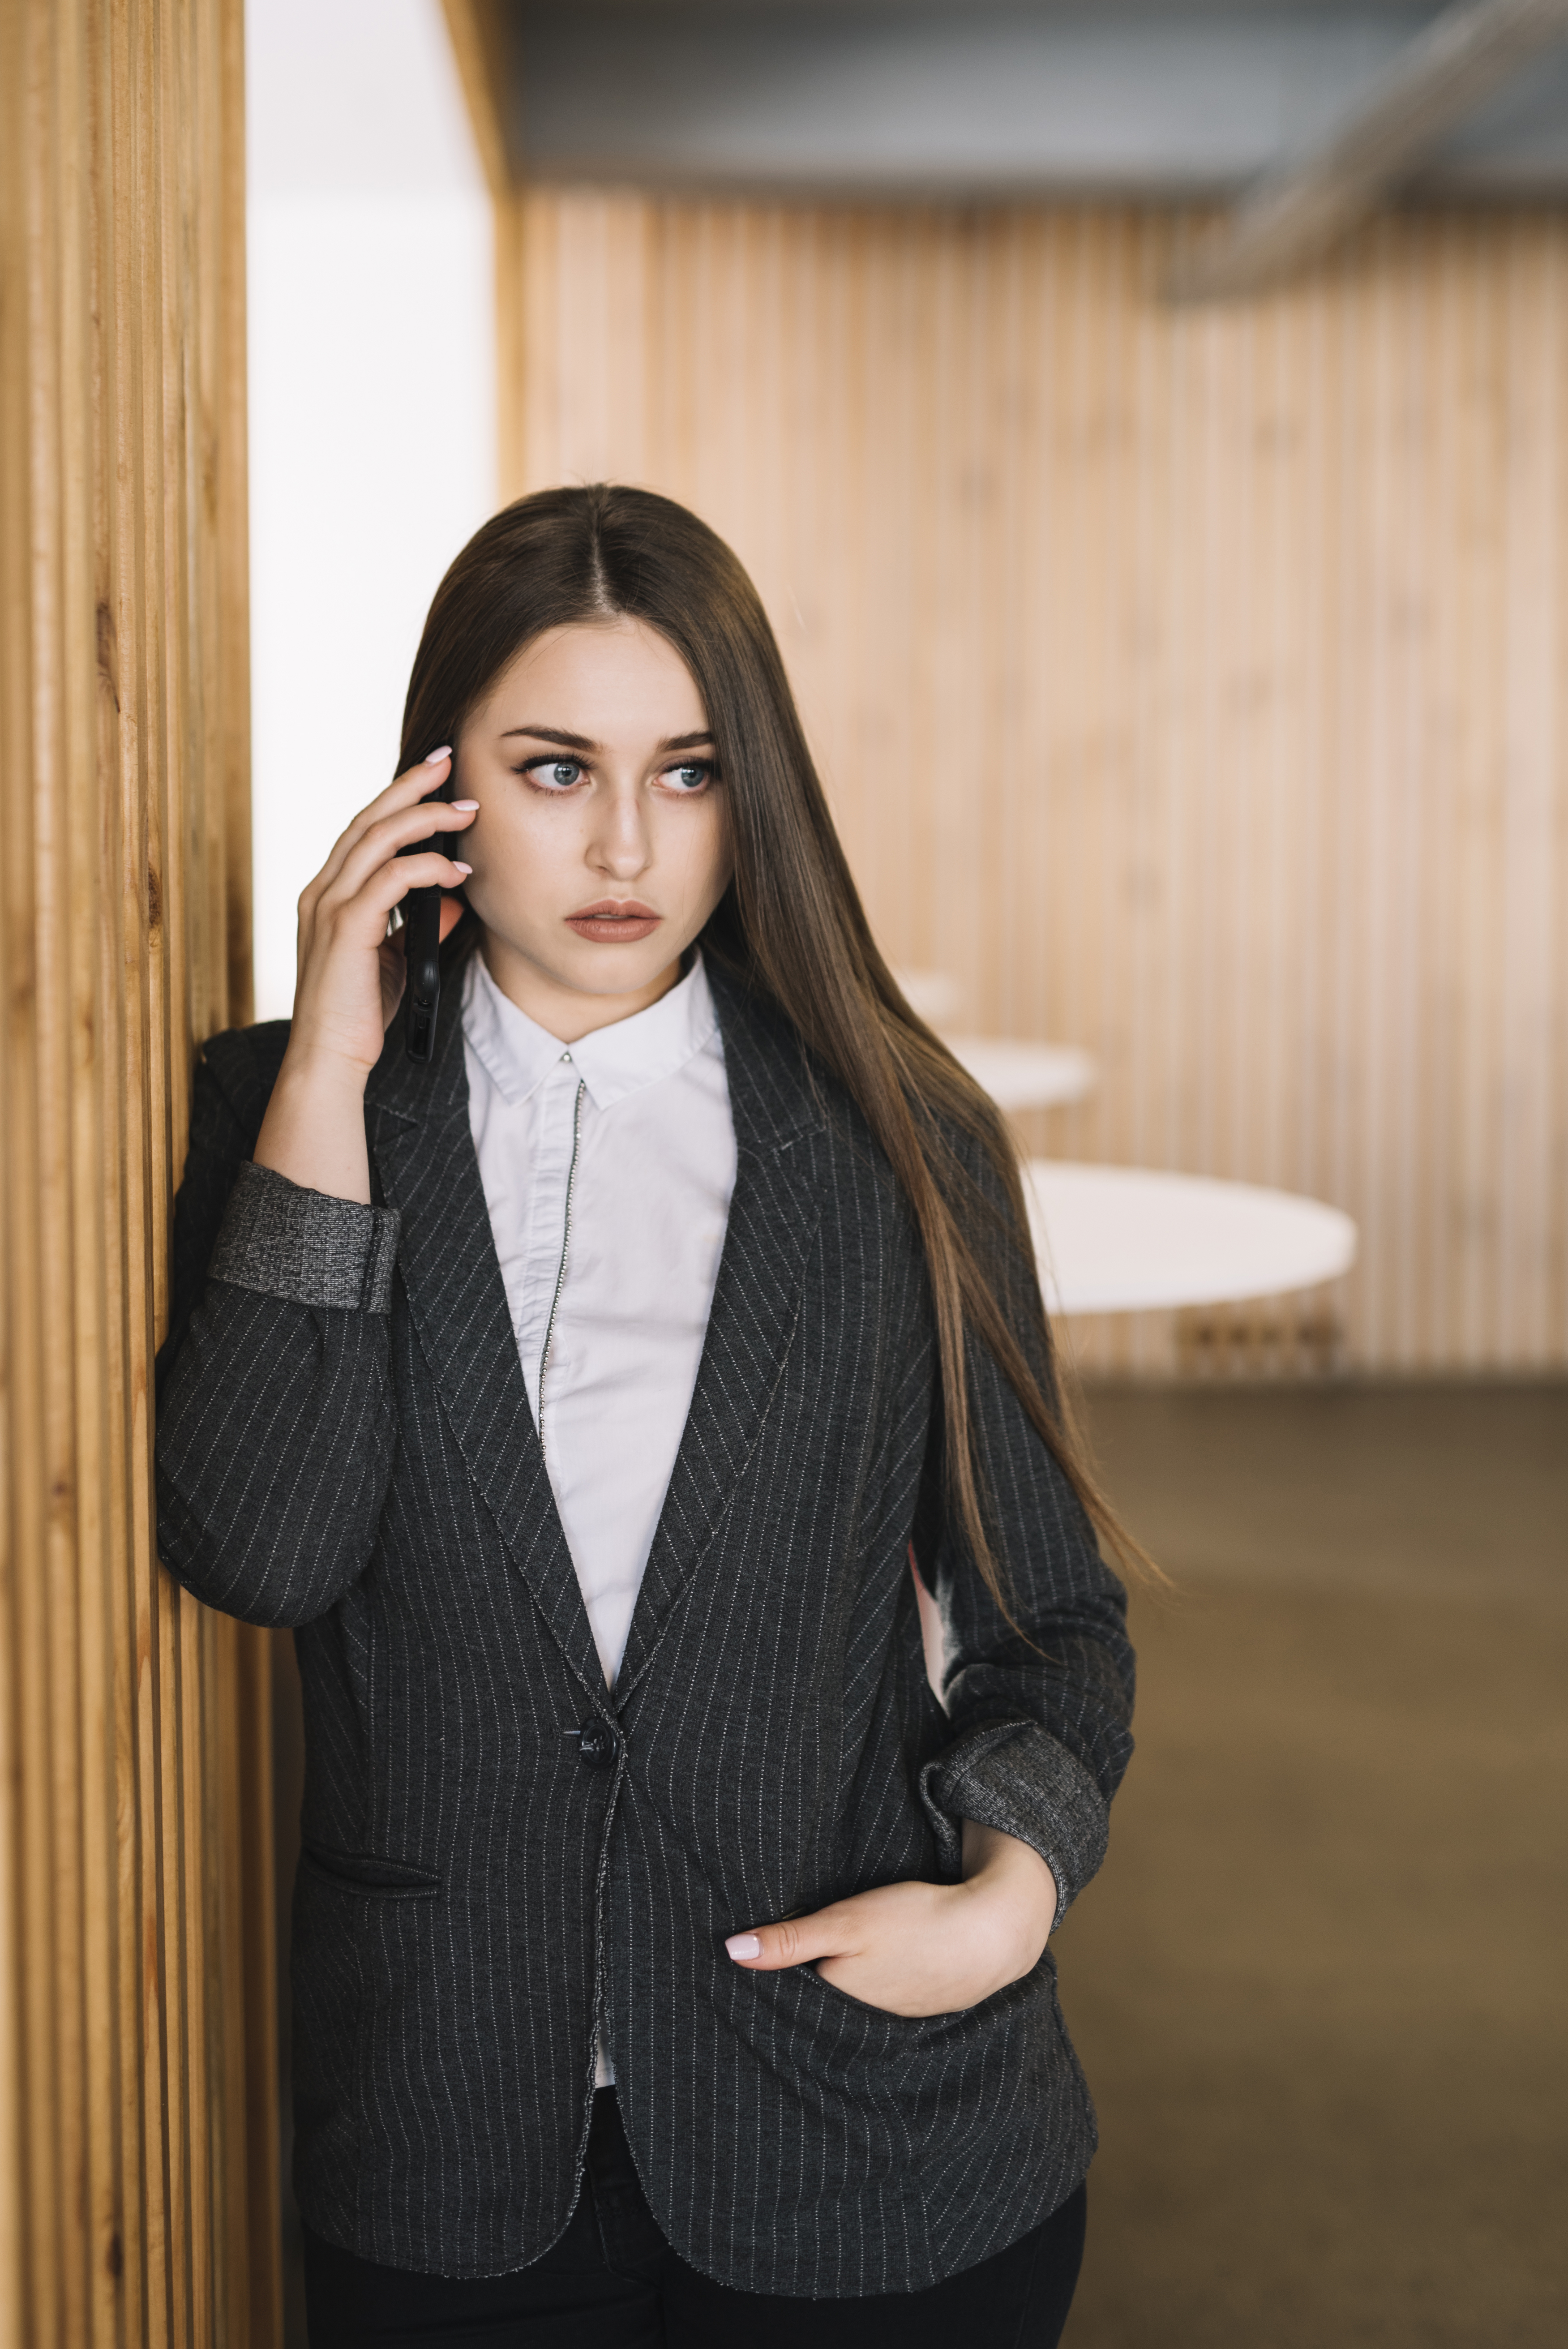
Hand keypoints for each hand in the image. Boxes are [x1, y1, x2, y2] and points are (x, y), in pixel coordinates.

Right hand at [253, 754, 475, 1201]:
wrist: (329, 1056)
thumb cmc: (359, 1011)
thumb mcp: (395, 959)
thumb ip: (417, 924)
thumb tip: (453, 898)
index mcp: (328, 892)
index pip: (363, 829)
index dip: (398, 798)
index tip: (435, 775)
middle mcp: (321, 890)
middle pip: (367, 819)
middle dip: (411, 786)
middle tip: (450, 762)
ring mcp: (329, 906)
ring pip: (377, 839)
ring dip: (425, 819)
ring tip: (466, 810)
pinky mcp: (346, 928)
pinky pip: (391, 880)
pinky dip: (427, 868)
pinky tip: (457, 871)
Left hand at [724, 1822, 1057, 2018]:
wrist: (990, 1935)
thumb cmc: (915, 1923)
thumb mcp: (846, 1922)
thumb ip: (790, 1940)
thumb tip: (731, 1951)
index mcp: (836, 1998)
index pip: (787, 1991)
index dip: (768, 1972)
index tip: (744, 1955)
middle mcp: (858, 2018)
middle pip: (814, 1997)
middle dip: (797, 1982)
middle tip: (774, 1957)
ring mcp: (888, 2015)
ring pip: (844, 1998)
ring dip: (832, 1983)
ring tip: (815, 1962)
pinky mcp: (911, 2004)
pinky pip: (873, 1998)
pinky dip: (865, 1984)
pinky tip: (865, 1967)